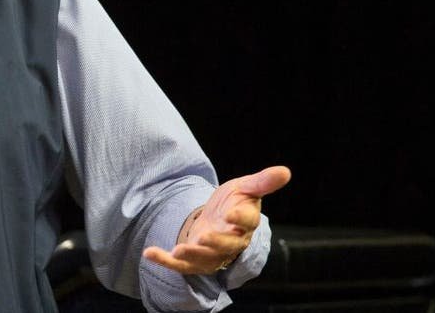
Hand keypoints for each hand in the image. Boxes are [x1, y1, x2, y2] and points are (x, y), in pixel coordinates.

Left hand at [142, 165, 290, 274]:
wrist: (218, 219)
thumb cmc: (234, 202)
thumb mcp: (245, 187)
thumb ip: (262, 182)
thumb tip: (285, 171)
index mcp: (245, 223)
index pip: (247, 222)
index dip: (240, 218)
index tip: (232, 212)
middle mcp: (230, 241)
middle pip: (226, 245)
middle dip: (215, 242)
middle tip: (204, 237)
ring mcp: (212, 253)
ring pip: (204, 259)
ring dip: (192, 256)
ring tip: (179, 250)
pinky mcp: (194, 260)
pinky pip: (179, 265)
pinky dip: (165, 260)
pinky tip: (149, 253)